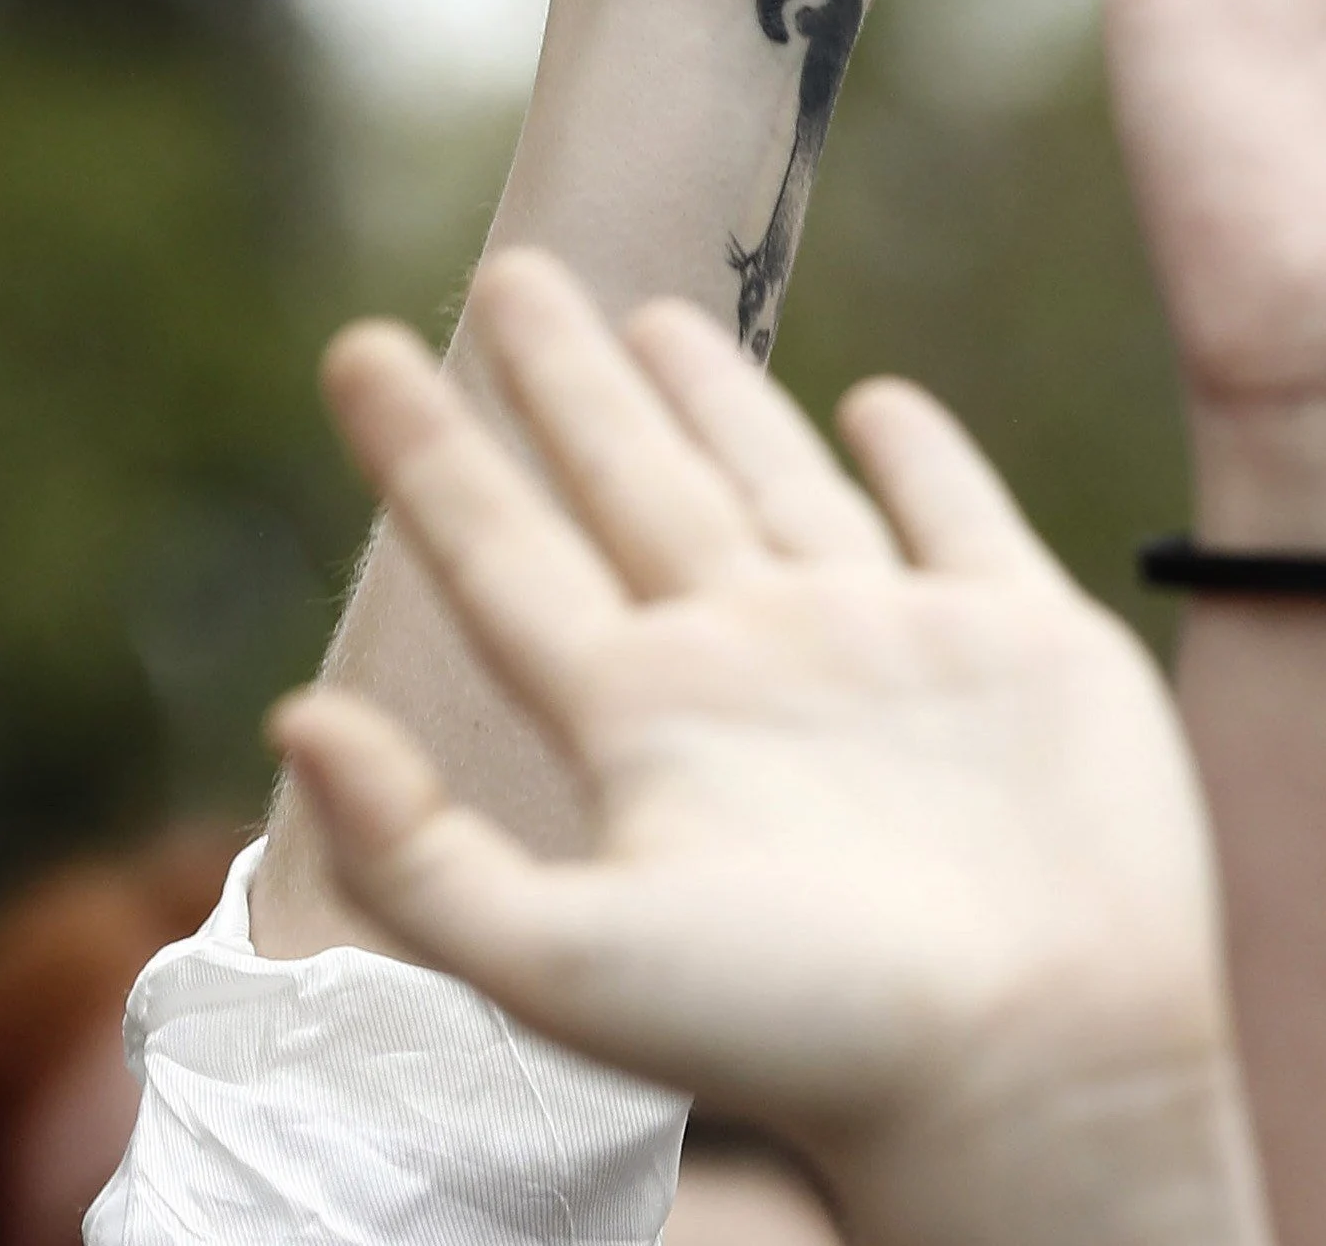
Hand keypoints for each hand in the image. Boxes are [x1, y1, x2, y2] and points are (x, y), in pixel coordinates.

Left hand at [270, 254, 1261, 1245]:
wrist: (1032, 1053)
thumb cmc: (806, 1032)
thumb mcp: (565, 959)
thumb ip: (422, 855)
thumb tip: (293, 718)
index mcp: (643, 724)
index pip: (502, 557)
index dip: (424, 455)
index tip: (351, 352)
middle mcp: (752, 665)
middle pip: (630, 485)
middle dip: (561, 381)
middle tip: (504, 273)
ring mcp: (889, 642)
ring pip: (778, 480)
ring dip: (716, 398)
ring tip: (656, 316)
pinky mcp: (1021, 635)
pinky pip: (954, 512)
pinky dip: (918, 450)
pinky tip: (879, 404)